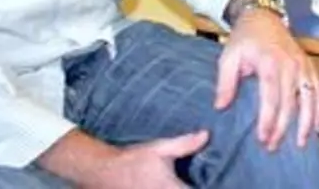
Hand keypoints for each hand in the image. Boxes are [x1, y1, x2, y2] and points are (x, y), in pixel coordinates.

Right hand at [38, 129, 205, 188]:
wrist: (102, 171)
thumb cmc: (132, 159)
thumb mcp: (159, 149)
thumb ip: (184, 143)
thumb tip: (206, 134)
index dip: (211, 188)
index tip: (215, 183)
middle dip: (197, 187)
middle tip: (202, 181)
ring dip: (186, 188)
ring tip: (191, 182)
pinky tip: (176, 184)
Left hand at [215, 7, 318, 152]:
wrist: (263, 17)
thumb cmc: (245, 38)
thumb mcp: (229, 56)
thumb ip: (225, 82)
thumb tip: (221, 106)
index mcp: (270, 62)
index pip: (271, 96)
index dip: (268, 119)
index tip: (262, 137)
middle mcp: (290, 64)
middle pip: (291, 102)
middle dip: (283, 127)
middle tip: (273, 146)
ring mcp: (303, 65)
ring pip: (310, 98)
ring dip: (306, 123)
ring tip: (300, 143)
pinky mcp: (309, 66)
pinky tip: (316, 126)